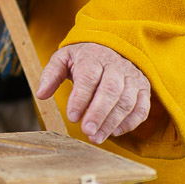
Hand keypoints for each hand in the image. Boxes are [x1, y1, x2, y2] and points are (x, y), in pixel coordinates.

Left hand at [35, 42, 151, 143]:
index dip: (80, 99)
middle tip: (87, 131)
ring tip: (96, 137)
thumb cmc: (83, 58)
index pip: (88, 78)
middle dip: (98, 114)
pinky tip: (114, 132)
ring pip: (127, 101)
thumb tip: (41, 94)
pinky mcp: (143, 88)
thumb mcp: (62, 59)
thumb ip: (51, 75)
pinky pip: (142, 108)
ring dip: (112, 122)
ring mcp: (132, 77)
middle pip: (110, 91)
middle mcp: (116, 66)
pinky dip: (130, 122)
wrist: (110, 46)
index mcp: (93, 57)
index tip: (72, 117)